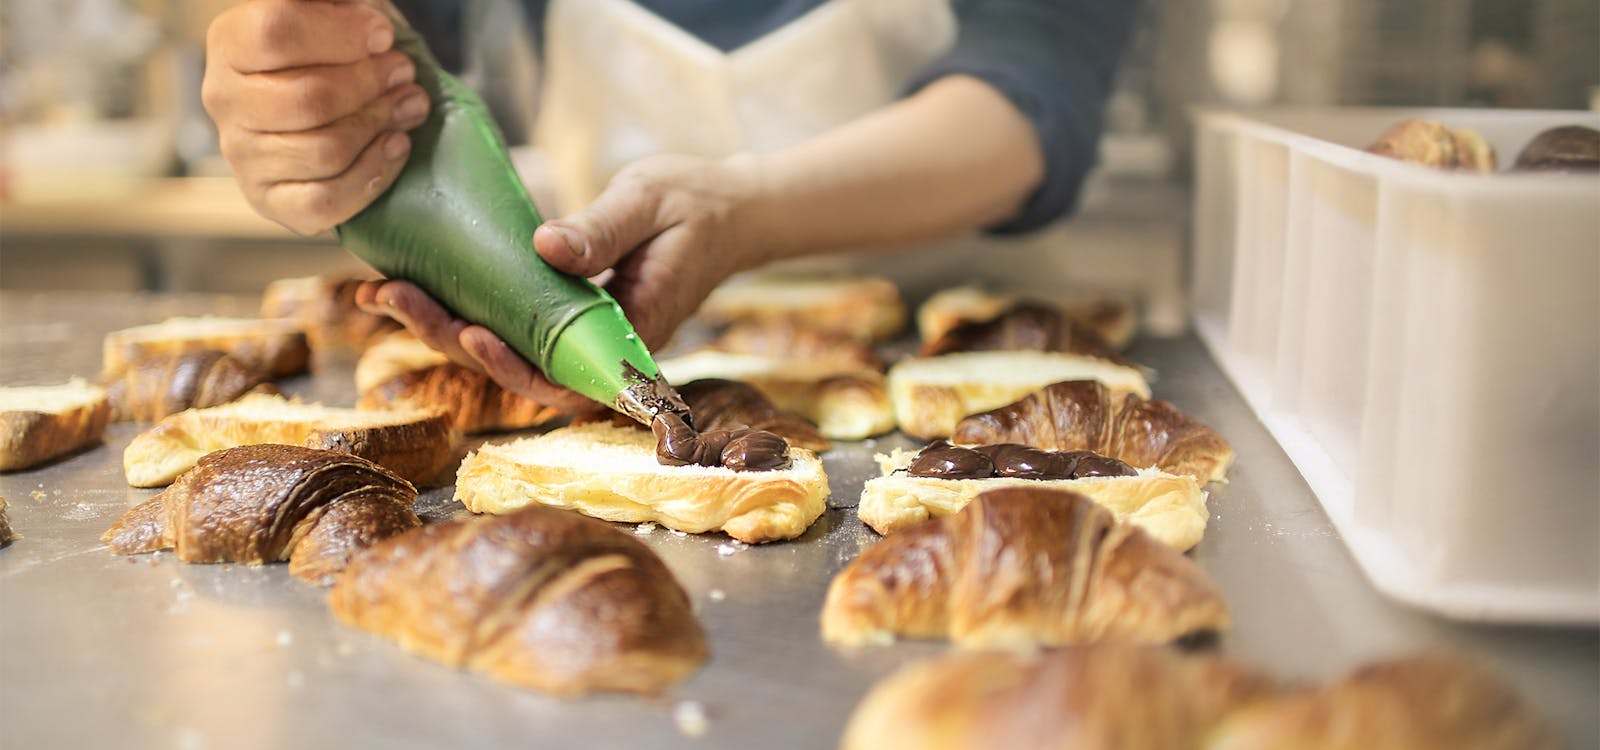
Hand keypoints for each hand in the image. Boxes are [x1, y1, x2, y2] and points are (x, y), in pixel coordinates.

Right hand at [203, 0, 429, 235]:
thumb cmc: (330, 50)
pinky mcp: (270, 201)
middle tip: (403, 72)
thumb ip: (332, 3)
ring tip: (408, 105)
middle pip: (310, 99)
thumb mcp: (329, 11)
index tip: (383, 35)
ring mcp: (243, 156)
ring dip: (379, 125)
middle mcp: (224, 100)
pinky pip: (325, 201)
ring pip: (325, 151)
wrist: (323, 104)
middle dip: (371, 85)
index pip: (277, 32)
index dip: (342, 34)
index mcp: (230, 42)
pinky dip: (371, 174)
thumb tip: (357, 5)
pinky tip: (395, 145)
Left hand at [356, 153, 763, 409]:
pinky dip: (462, 307)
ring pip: (506, 351)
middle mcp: (600, 348)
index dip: (514, 369)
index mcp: (632, 334)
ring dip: (443, 327)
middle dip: (451, 340)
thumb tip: (545, 247)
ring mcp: (579, 334)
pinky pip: (509, 324)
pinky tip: (415, 284)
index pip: (566, 378)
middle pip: (519, 370)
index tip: (474, 334)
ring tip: (382, 292)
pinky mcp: (562, 314)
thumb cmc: (697, 204)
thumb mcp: (649, 202)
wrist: (728, 210)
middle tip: (394, 296)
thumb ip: (601, 229)